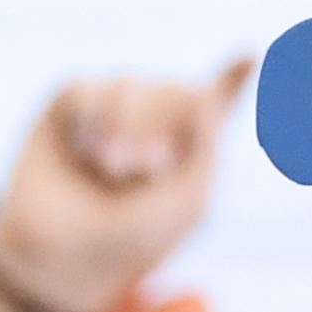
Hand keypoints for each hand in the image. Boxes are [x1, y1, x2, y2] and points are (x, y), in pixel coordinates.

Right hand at [0, 63, 247, 311]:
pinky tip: (80, 151)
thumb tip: (205, 93)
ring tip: (110, 168)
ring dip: (124, 129)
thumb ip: (207, 149)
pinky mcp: (71, 103)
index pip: (218, 99)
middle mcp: (154, 116)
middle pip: (177, 90)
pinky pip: (87, 87)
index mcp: (191, 142)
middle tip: (141, 174)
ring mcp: (112, 106)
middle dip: (161, 132)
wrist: (60, 256)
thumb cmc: (130, 238)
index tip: (251, 55)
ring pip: (131, 85)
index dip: (234, 76)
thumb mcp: (185, 206)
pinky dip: (88, 120)